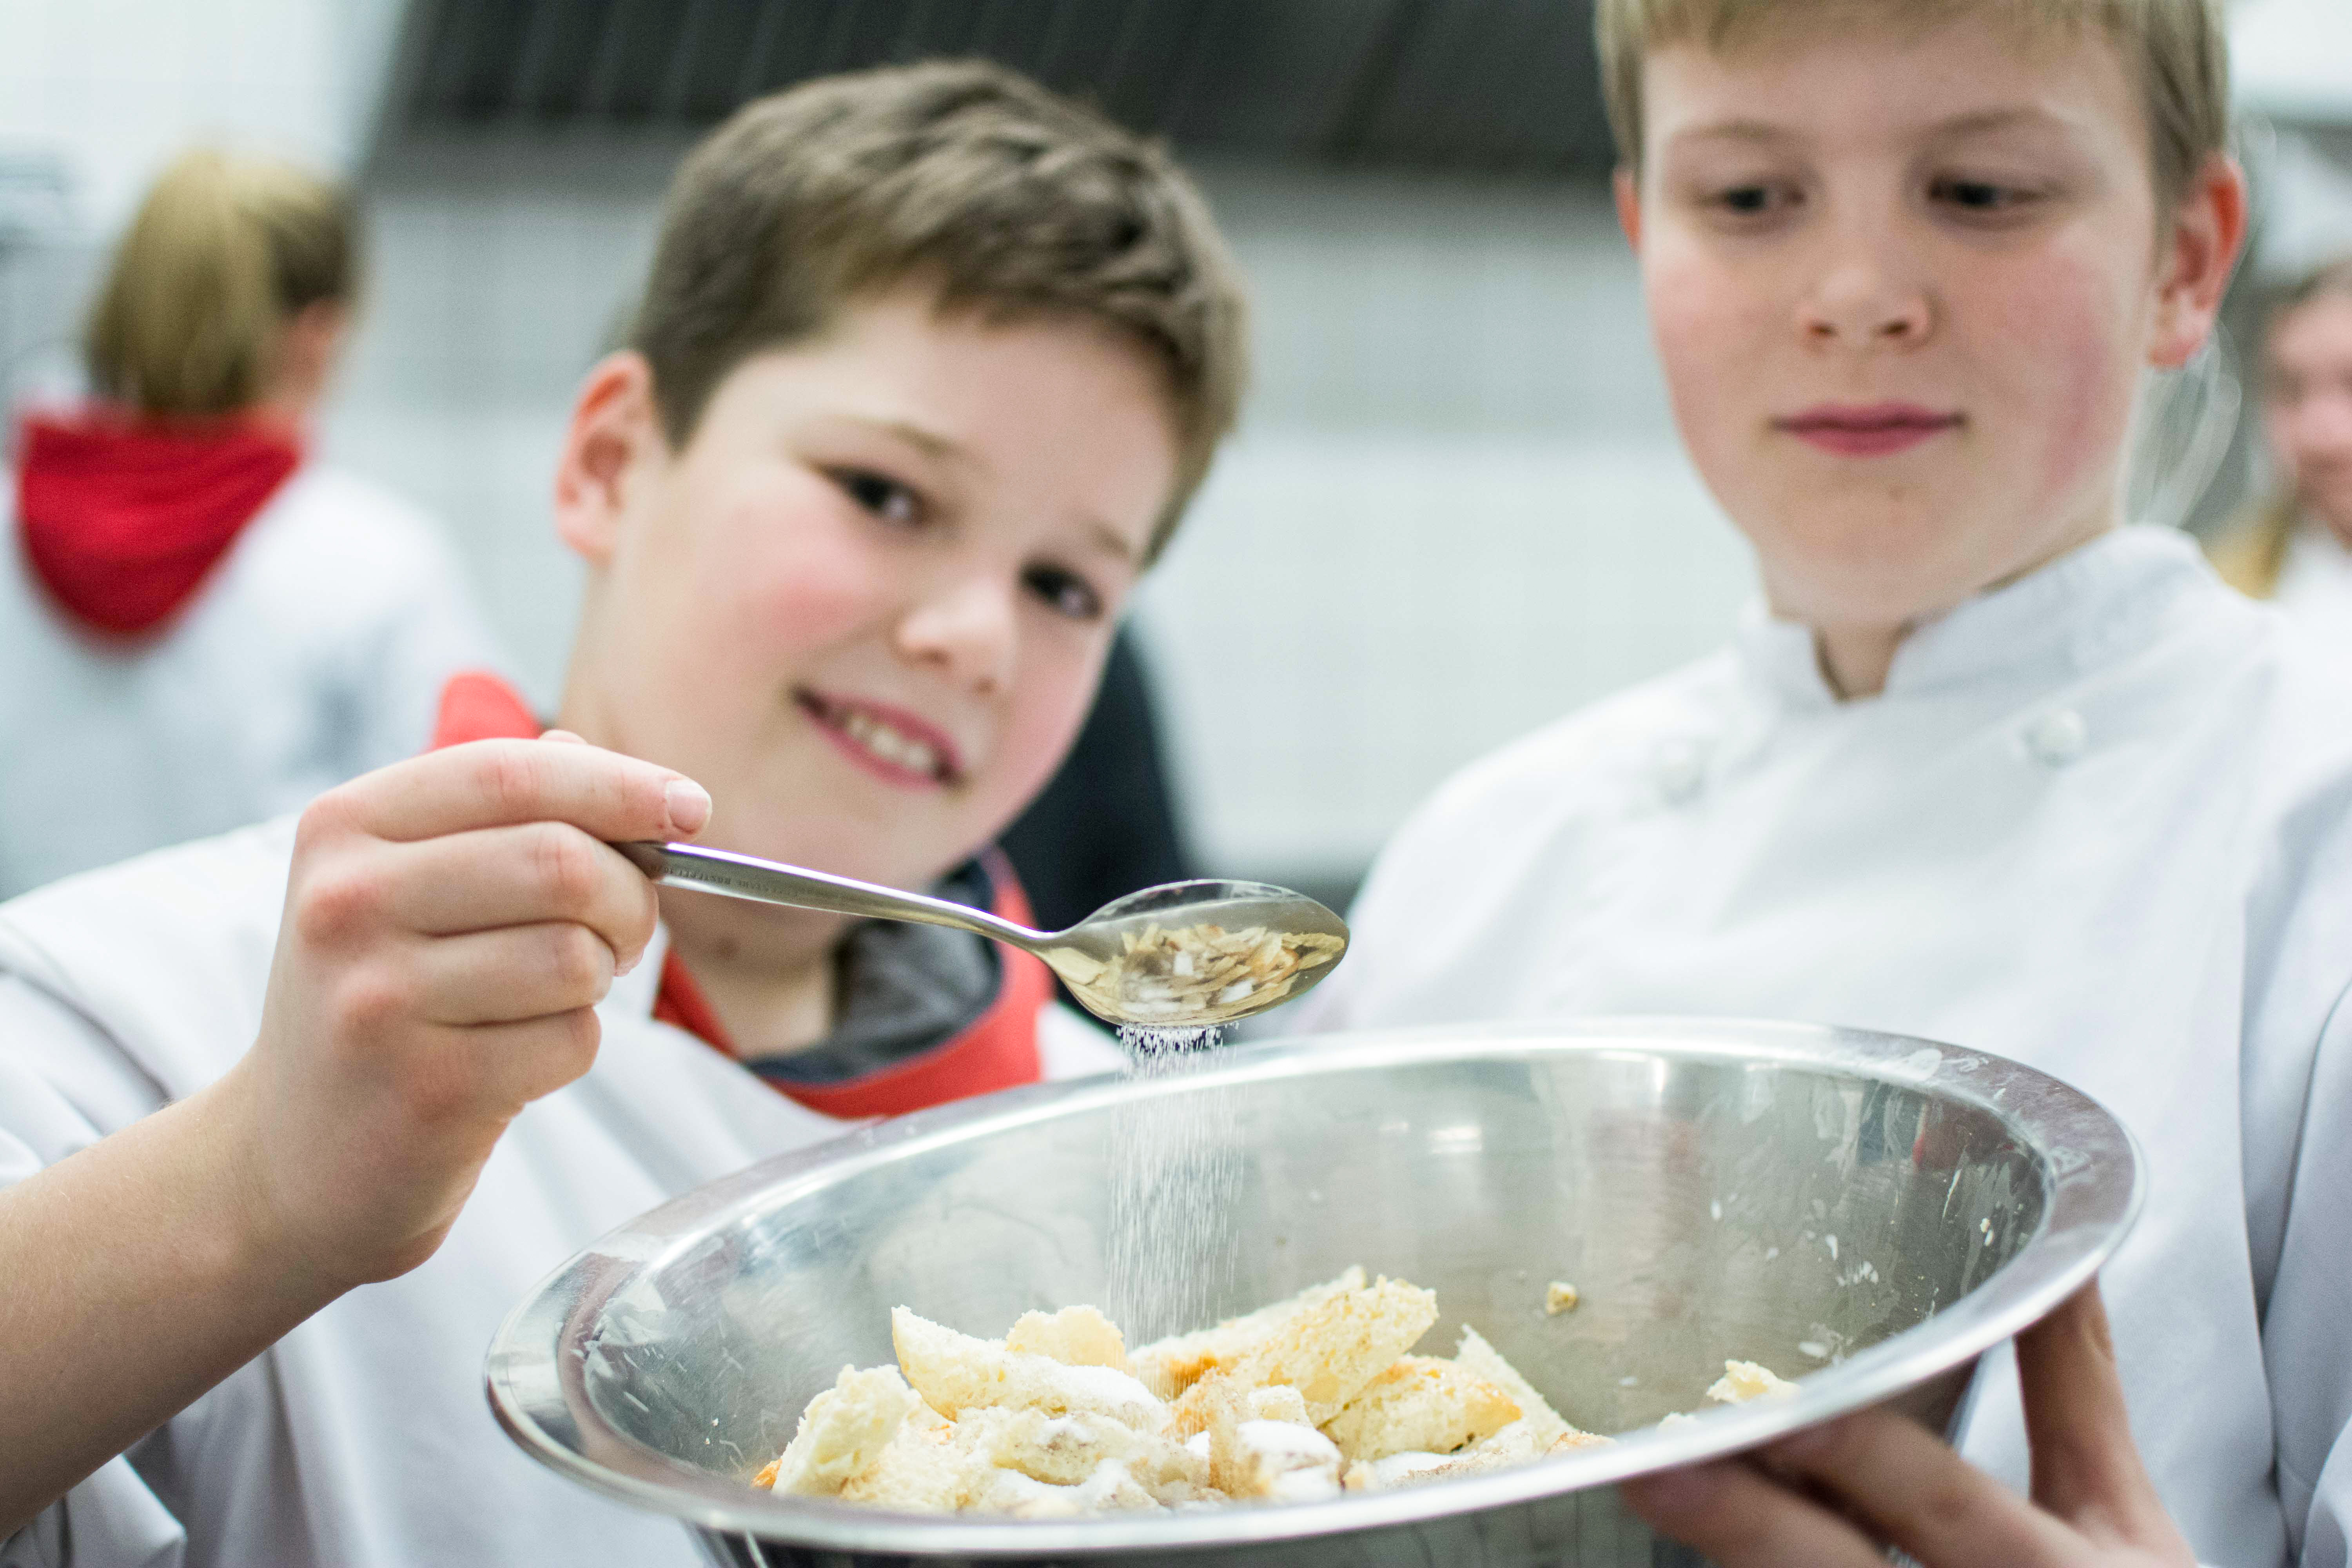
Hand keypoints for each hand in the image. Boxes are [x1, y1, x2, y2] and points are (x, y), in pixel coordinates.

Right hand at [226, 733, 710, 1288]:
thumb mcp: (405, 884)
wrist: (294, 1158)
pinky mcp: (427, 1086)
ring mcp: (379, 998)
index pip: (513, 775)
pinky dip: (573, 1046)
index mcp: (343, 828)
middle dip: (629, 898)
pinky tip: (517, 1057)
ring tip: (555, 993)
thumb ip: (497, 810)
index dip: (621, 785)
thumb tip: (591, 756)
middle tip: (624, 930)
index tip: (690, 809)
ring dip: (601, 977)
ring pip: (576, 955)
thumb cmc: (380, 999)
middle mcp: (348, 903)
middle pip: (563, 863)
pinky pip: (571, 1041)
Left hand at [1621, 1283, 2192, 1567]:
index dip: (1867, 1461)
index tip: (1791, 1413)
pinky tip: (1693, 1518)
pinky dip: (1745, 1560)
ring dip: (1728, 1544)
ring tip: (1649, 1484)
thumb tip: (2058, 1245)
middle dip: (1752, 1522)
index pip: (1953, 1507)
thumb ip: (2074, 1381)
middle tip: (1666, 1467)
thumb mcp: (2119, 1512)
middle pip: (1840, 1566)